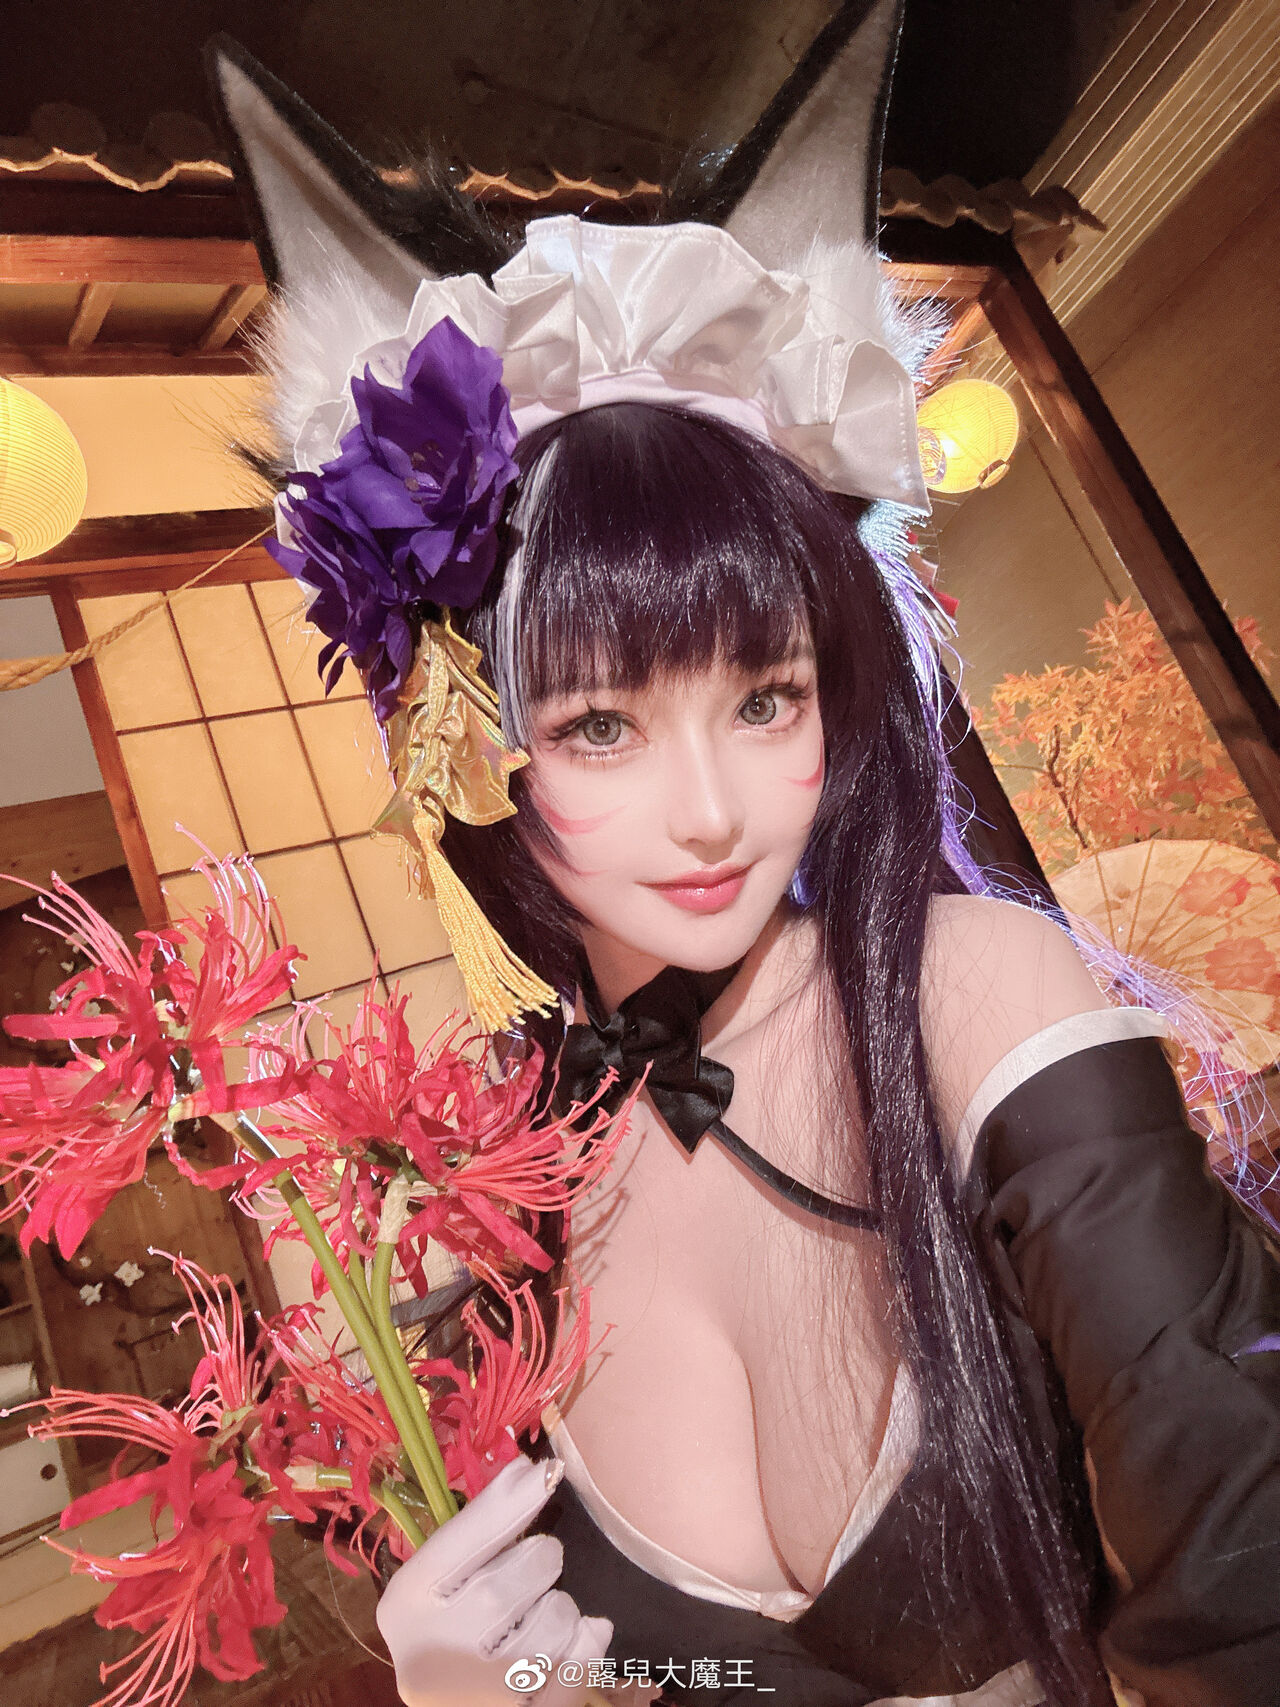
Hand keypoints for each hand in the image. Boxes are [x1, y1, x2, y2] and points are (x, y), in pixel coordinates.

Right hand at [376, 1454, 612, 1706]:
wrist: (443, 1703)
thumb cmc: (442, 1630)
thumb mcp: (439, 1579)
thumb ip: (478, 1529)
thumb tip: (533, 1470)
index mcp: (408, 1602)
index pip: (462, 1541)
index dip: (509, 1504)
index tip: (546, 1471)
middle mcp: (435, 1651)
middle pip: (512, 1580)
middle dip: (540, 1559)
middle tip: (537, 1562)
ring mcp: (478, 1693)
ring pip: (554, 1619)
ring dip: (561, 1605)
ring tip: (537, 1612)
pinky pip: (577, 1665)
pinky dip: (586, 1640)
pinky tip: (573, 1635)